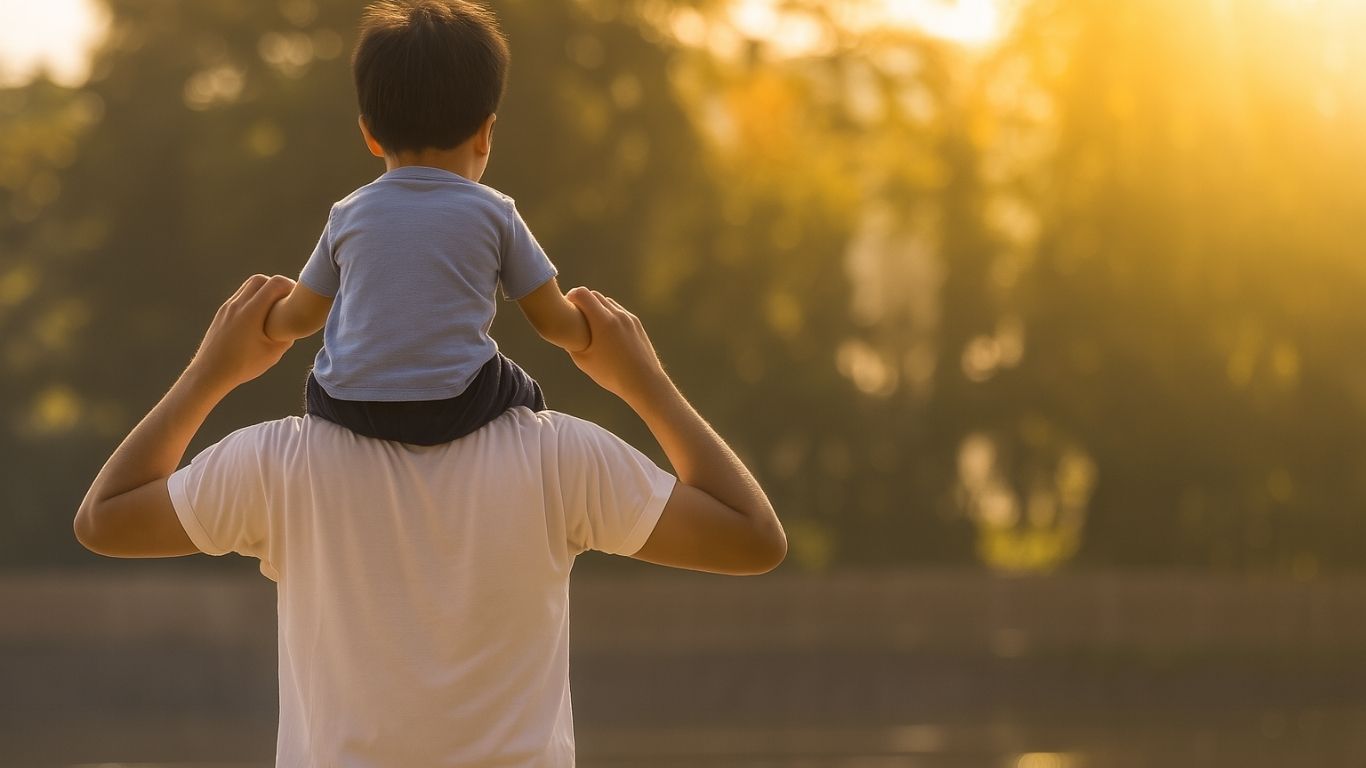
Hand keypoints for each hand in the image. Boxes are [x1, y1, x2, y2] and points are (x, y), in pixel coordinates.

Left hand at [187, 274, 294, 394]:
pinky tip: (258, 317)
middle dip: (276, 285)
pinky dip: (252, 299)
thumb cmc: (243, 365)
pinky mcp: (222, 313)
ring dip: (263, 291)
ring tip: (272, 309)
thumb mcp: (273, 353)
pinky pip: (240, 297)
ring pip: (248, 286)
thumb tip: (293, 325)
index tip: (295, 299)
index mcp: (252, 312)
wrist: (210, 372)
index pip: (275, 283)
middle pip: (260, 279)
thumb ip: (286, 335)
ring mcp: (228, 307)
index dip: (290, 286)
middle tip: (285, 301)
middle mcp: (238, 304)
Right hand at [565, 287, 667, 403]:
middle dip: (582, 301)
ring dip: (596, 307)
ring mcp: (628, 318)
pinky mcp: (636, 323)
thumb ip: (571, 341)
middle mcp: (616, 314)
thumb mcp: (583, 360)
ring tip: (590, 324)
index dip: (570, 297)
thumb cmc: (611, 374)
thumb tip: (565, 331)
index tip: (566, 308)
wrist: (643, 381)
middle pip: (594, 295)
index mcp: (602, 321)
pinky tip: (606, 331)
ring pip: (607, 302)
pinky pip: (618, 311)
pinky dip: (609, 314)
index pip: (581, 293)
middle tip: (575, 316)